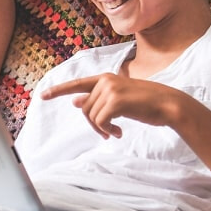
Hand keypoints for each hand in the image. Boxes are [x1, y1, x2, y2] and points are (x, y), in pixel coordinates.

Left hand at [40, 73, 185, 138]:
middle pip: (85, 108)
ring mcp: (110, 89)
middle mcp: (105, 81)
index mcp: (105, 78)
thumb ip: (98, 99)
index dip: (59, 90)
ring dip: (102, 128)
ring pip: (91, 116)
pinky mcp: (116, 100)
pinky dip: (107, 130)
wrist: (168, 105)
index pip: (77, 84)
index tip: (42, 96)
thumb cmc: (145, 104)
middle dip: (94, 124)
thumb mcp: (119, 99)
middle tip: (107, 132)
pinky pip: (100, 122)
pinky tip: (119, 132)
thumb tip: (76, 103)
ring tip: (116, 131)